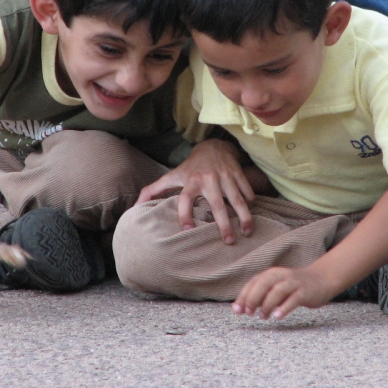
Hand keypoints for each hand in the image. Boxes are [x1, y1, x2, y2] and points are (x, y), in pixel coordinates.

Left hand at [135, 138, 254, 243]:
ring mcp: (225, 176)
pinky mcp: (238, 173)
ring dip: (244, 216)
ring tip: (248, 233)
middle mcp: (208, 179)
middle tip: (228, 241)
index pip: (185, 198)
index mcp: (191, 182)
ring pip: (237, 199)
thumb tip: (135, 206)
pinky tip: (251, 213)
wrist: (213, 146)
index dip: (184, 213)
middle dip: (223, 224)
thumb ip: (153, 190)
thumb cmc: (190, 167)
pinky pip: (246, 190)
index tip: (187, 229)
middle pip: (217, 204)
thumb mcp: (172, 176)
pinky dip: (250, 201)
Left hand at [233, 265, 336, 319]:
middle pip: (264, 283)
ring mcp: (294, 283)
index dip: (244, 295)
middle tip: (248, 312)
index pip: (254, 282)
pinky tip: (277, 316)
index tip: (237, 310)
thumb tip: (244, 308)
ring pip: (278, 290)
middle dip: (253, 298)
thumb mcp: (277, 287)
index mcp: (272, 274)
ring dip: (267, 304)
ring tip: (263, 317)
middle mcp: (282, 276)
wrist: (322, 279)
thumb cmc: (295, 287)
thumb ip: (262, 295)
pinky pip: (294, 299)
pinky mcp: (305, 292)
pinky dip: (284, 307)